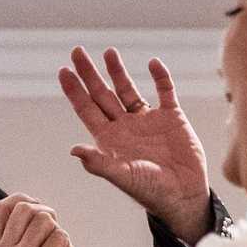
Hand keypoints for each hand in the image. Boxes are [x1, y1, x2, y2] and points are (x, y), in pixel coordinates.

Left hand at [59, 46, 211, 242]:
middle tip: (77, 51)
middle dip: (89, 74)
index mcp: (110, 140)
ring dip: (118, 72)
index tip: (63, 71)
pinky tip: (153, 64)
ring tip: (108, 52)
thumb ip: (99, 163)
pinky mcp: (172, 117)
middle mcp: (125, 126)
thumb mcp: (123, 176)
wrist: (183, 195)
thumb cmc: (151, 191)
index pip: (87, 110)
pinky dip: (160, 77)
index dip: (75, 91)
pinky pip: (165, 91)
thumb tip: (73, 150)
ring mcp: (148, 120)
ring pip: (128, 90)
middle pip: (102, 95)